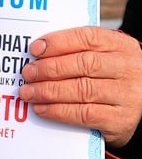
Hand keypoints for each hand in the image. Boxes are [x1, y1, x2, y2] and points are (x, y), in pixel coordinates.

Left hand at [18, 26, 141, 147]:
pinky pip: (84, 114)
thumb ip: (77, 52)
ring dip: (49, 91)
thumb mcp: (104, 58)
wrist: (139, 108)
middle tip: (28, 73)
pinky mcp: (120, 120)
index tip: (35, 49)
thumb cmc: (111, 78)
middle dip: (50, 68)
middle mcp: (128, 68)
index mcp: (122, 46)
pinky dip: (58, 111)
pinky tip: (41, 108)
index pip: (88, 38)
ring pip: (82, 89)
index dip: (59, 42)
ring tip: (28, 92)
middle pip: (84, 64)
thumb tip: (38, 52)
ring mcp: (127, 95)